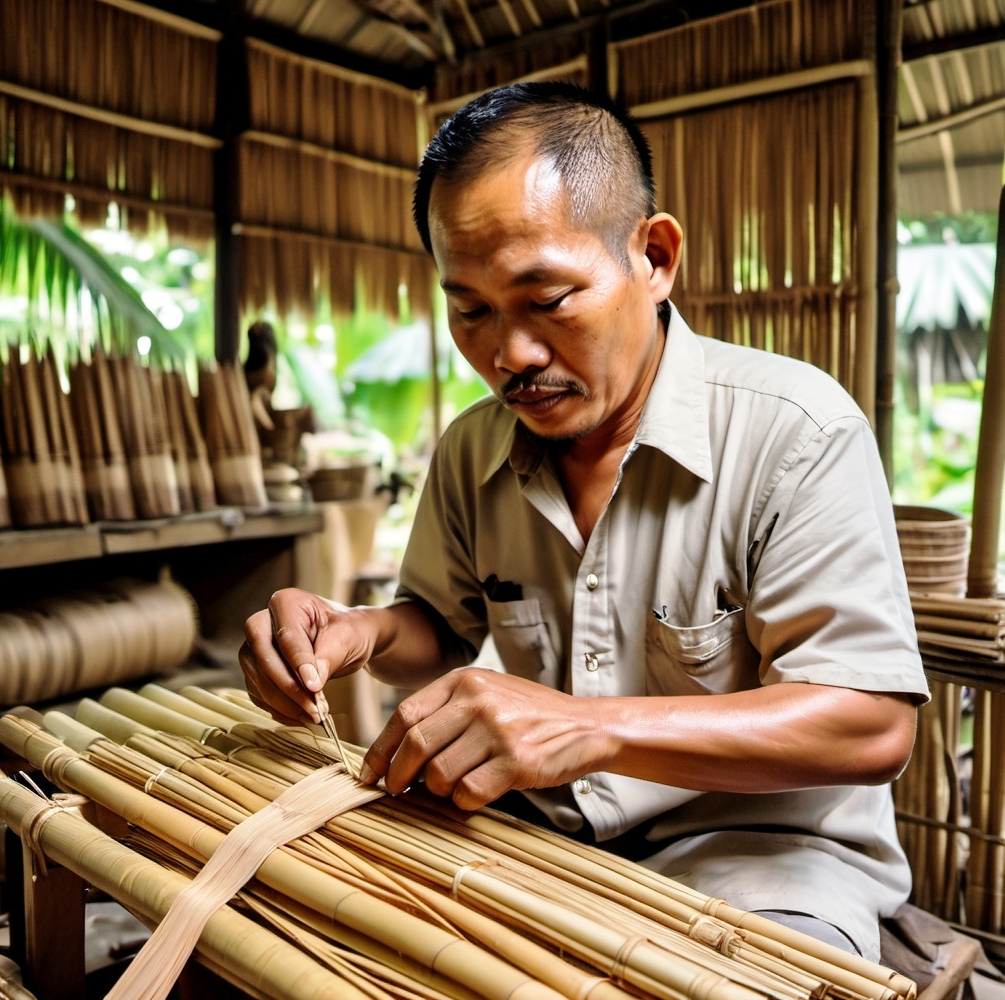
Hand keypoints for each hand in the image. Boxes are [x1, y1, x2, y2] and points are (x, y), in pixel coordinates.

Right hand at [239, 588, 378, 725]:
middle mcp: (262, 622)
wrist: (345, 641)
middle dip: (289, 687)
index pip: (287, 637)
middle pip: (264, 658)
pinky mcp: (254, 670)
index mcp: (286, 603)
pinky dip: (279, 708)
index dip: (299, 664)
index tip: (314, 686)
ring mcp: (253, 647)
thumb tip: (312, 683)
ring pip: (258, 679)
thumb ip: (329, 657)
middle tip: (313, 709)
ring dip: (284, 703)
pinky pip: (258, 692)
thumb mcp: (348, 638)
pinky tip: (300, 717)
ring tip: (312, 716)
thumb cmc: (347, 632)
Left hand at [360, 669, 610, 809]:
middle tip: (396, 791)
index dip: (380, 748)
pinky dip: (465, 802)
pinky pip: (469, 792)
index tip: (369, 772)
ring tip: (452, 788)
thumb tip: (396, 751)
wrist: (585, 726)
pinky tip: (477, 794)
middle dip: (398, 775)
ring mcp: (497, 730)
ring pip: (439, 774)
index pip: (405, 713)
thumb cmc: (529, 715)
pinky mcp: (515, 762)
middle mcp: (478, 701)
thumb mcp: (487, 693)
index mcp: (464, 680)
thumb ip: (446, 710)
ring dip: (438, 791)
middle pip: (415, 744)